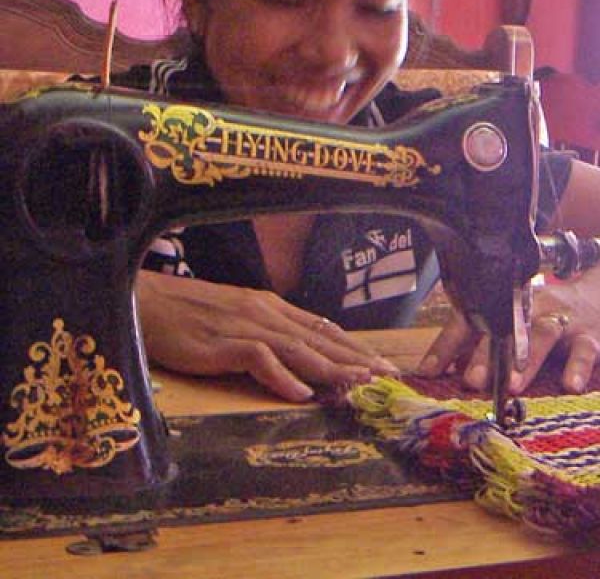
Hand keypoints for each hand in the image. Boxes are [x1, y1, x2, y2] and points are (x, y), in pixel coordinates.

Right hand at [136, 269, 397, 401]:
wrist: (146, 300)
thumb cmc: (187, 312)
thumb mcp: (235, 318)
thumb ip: (265, 334)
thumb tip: (296, 357)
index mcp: (269, 306)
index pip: (321, 327)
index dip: (353, 346)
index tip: (380, 362)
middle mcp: (264, 312)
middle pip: (318, 338)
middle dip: (355, 358)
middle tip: (388, 376)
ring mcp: (243, 325)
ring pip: (297, 347)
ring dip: (330, 367)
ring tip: (358, 384)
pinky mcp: (220, 342)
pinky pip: (258, 358)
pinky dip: (281, 376)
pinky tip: (300, 393)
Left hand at [417, 264, 599, 393]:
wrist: (595, 297)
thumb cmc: (539, 319)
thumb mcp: (506, 326)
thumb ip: (473, 347)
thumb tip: (434, 371)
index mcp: (501, 307)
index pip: (467, 322)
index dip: (446, 346)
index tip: (427, 371)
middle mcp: (528, 311)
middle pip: (503, 329)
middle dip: (486, 355)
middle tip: (472, 380)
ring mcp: (560, 322)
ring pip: (542, 336)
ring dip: (527, 361)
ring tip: (514, 385)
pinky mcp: (590, 337)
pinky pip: (585, 350)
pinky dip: (578, 367)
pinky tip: (570, 386)